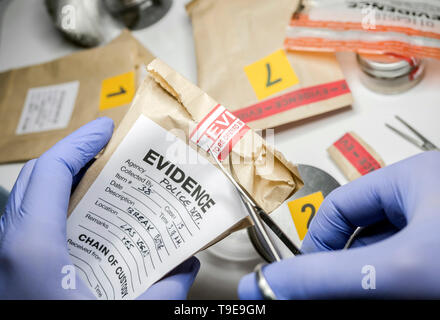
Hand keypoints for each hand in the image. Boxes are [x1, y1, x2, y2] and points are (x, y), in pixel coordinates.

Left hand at [0, 117, 198, 298]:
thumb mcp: (128, 313)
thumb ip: (163, 291)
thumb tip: (185, 267)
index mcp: (33, 249)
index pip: (49, 172)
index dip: (78, 142)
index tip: (104, 127)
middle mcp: (11, 248)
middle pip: (38, 181)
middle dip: (73, 157)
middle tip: (107, 149)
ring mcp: (6, 260)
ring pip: (31, 202)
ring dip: (64, 182)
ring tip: (100, 179)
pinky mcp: (11, 272)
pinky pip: (30, 225)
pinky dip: (56, 210)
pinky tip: (85, 221)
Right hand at [239, 151, 439, 298]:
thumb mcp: (395, 268)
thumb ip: (327, 276)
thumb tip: (269, 283)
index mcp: (414, 176)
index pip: (340, 204)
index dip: (319, 240)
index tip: (312, 274)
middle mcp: (428, 194)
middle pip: (362, 228)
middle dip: (348, 263)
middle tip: (347, 288)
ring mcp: (439, 222)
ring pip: (386, 249)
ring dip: (373, 273)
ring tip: (386, 287)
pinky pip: (407, 258)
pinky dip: (395, 278)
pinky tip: (407, 289)